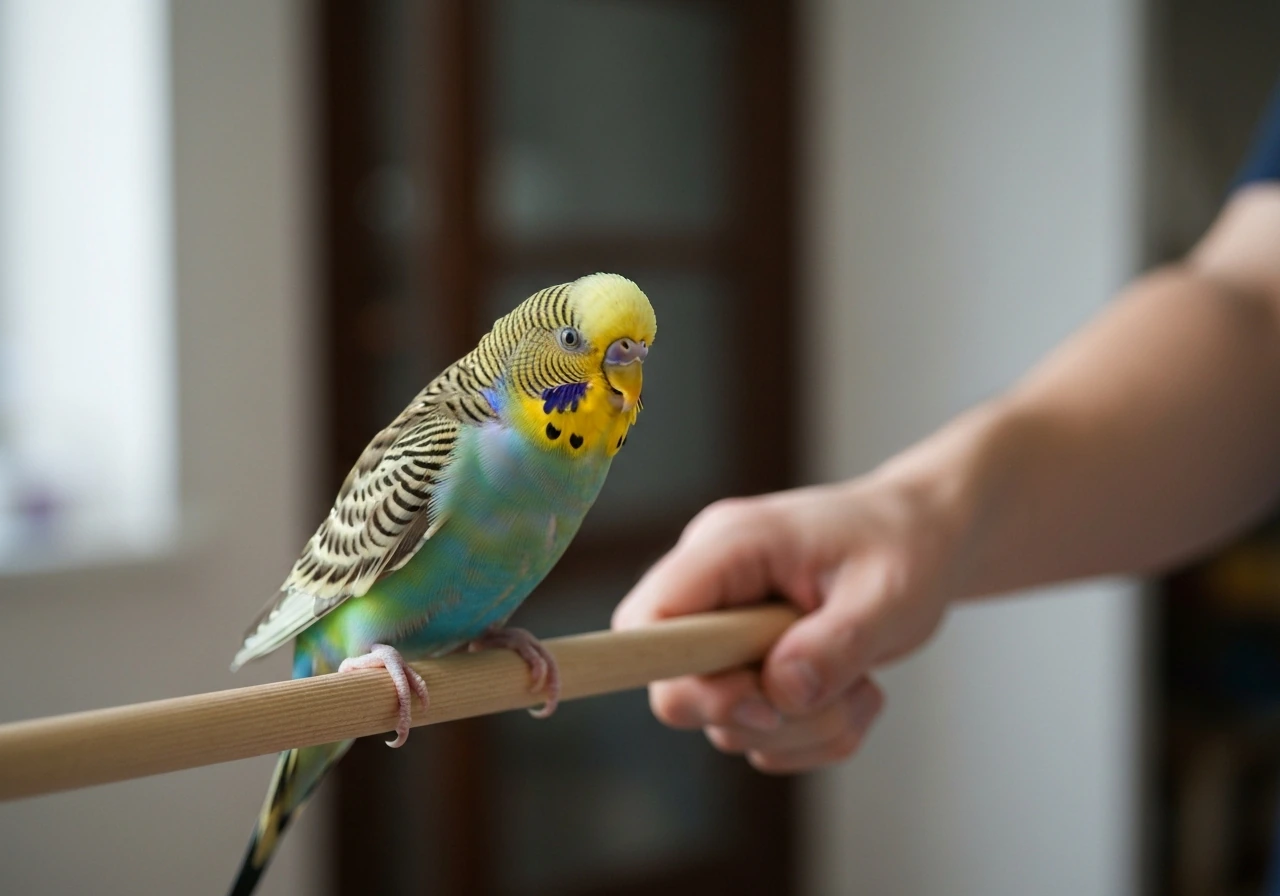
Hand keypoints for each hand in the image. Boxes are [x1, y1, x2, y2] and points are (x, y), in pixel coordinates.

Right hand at [612, 474, 963, 772]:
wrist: (926, 540)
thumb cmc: (904, 546)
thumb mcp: (888, 594)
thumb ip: (834, 645)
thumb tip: (781, 693)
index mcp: (726, 548)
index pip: (646, 623)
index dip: (678, 678)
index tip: (759, 698)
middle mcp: (712, 591)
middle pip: (678, 689)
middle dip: (761, 714)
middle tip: (831, 689)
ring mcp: (727, 634)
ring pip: (729, 724)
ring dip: (805, 727)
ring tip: (862, 682)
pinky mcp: (750, 670)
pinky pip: (763, 737)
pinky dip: (815, 735)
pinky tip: (856, 691)